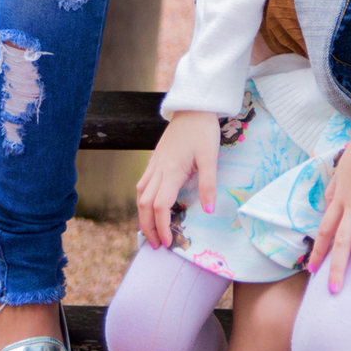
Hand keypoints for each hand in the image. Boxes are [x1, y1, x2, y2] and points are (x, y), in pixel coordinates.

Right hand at [137, 111, 220, 246]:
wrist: (193, 106)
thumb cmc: (203, 130)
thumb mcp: (210, 157)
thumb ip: (208, 184)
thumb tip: (208, 211)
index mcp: (171, 171)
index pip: (160, 206)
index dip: (162, 226)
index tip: (169, 242)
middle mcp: (158, 169)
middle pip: (144, 204)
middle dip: (148, 226)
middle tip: (157, 244)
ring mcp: (155, 163)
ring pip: (140, 194)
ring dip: (143, 214)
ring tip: (151, 229)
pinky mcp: (155, 158)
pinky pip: (143, 183)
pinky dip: (143, 199)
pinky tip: (150, 204)